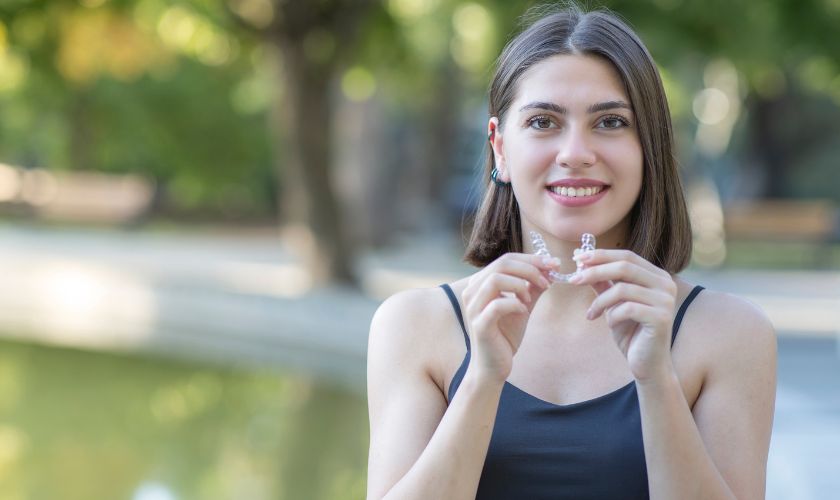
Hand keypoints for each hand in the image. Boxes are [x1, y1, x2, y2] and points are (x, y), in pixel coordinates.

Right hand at [461, 253, 557, 384]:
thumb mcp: (523, 306)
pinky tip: (523, 310)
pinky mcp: (479, 325)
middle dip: (530, 268)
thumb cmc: (505, 335)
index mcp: (481, 284)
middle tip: (548, 279)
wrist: (494, 366)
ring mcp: (474, 308)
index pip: (506, 260)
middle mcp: (473, 292)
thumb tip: (551, 268)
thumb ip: (533, 287)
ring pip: (496, 279)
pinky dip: (515, 304)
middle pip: (501, 264)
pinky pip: (497, 305)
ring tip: (531, 298)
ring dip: (521, 285)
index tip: (553, 264)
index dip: (532, 259)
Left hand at [569, 250, 677, 382]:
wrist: (647, 364)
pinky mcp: (661, 318)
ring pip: (623, 289)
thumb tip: (583, 264)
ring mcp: (666, 301)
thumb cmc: (631, 333)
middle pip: (625, 266)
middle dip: (595, 271)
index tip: (578, 258)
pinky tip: (609, 324)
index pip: (627, 256)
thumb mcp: (613, 304)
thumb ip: (604, 284)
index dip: (602, 255)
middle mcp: (666, 284)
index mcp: (657, 276)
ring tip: (592, 313)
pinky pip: (627, 308)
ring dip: (601, 301)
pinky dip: (612, 315)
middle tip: (574, 279)